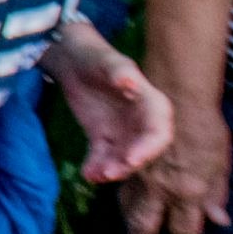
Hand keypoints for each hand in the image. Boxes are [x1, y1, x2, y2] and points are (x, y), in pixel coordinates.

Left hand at [46, 23, 175, 184]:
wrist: (74, 62)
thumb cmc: (97, 58)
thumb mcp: (108, 62)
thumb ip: (120, 72)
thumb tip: (131, 81)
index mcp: (152, 105)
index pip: (158, 132)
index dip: (148, 148)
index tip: (132, 158)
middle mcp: (142, 123)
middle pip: (142, 151)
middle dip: (127, 165)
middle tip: (108, 173)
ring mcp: (123, 133)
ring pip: (122, 159)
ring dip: (111, 170)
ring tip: (94, 175)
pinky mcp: (103, 138)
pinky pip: (102, 158)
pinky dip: (95, 167)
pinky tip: (86, 174)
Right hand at [122, 101, 232, 233]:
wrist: (178, 96)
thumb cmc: (206, 128)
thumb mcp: (220, 163)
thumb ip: (217, 193)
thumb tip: (219, 220)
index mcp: (187, 192)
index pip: (184, 228)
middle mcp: (160, 190)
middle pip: (147, 224)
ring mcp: (139, 176)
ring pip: (128, 207)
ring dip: (128, 222)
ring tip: (129, 233)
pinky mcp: (126, 160)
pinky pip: (120, 187)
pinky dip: (121, 200)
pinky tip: (122, 202)